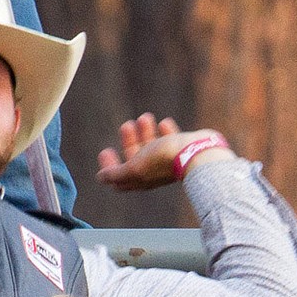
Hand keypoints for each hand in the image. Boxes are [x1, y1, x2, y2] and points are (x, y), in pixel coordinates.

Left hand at [98, 114, 228, 191]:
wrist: (196, 154)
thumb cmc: (164, 160)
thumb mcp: (134, 168)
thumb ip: (116, 174)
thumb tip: (100, 178)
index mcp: (141, 180)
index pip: (119, 180)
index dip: (109, 167)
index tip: (105, 151)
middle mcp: (154, 173)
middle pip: (136, 159)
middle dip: (129, 142)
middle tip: (126, 125)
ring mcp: (168, 162)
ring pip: (153, 147)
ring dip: (145, 132)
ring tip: (145, 117)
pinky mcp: (182, 151)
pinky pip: (172, 140)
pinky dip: (166, 131)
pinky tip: (165, 123)